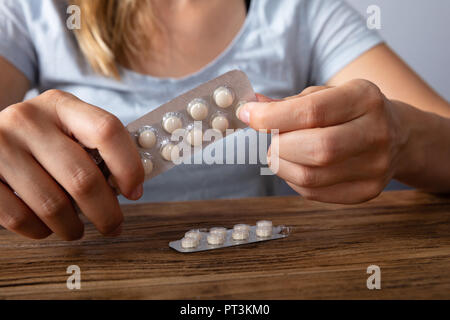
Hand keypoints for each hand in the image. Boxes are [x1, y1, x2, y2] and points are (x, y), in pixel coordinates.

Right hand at [0, 90, 144, 239]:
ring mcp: (0, 146)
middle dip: (107, 213)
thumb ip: (97, 148)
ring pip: (53, 205)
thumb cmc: (40, 139)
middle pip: (83, 178)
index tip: (135, 191)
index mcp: (61, 105)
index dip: (129, 166)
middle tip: (113, 226)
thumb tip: (130, 188)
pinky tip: (46, 226)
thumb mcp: (66, 128)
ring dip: (72, 228)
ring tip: (76, 229)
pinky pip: (20, 218)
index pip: (107, 131)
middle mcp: (29, 120)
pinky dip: (40, 230)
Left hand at [239, 80, 408, 203]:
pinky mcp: (367, 191)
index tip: (248, 115)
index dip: (271, 116)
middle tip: (272, 139)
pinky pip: (314, 193)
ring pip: (311, 177)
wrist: (397, 136)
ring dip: (282, 165)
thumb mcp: (326, 95)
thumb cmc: (351, 112)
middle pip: (316, 149)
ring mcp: (375, 167)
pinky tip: (298, 166)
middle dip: (280, 145)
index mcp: (364, 98)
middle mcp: (376, 133)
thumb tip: (250, 108)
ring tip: (282, 151)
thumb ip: (288, 103)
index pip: (312, 111)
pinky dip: (294, 180)